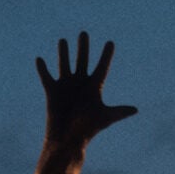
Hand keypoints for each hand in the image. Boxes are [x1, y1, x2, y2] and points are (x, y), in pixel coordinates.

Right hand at [36, 31, 135, 147]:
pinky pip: (46, 77)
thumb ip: (118, 111)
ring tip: (63, 40)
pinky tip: (39, 59)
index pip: (102, 68)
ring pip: (65, 64)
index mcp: (94, 87)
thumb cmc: (87, 129)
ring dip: (64, 53)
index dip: (106, 56)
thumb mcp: (104, 117)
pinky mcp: (52, 91)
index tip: (110, 42)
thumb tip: (135, 110)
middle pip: (83, 61)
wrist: (67, 139)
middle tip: (84, 33)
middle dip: (83, 47)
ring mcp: (66, 86)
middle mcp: (80, 84)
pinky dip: (42, 69)